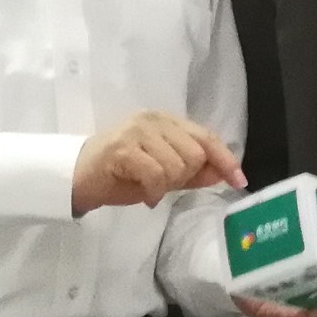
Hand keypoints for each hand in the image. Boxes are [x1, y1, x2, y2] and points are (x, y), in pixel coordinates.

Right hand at [71, 110, 246, 216]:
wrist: (78, 177)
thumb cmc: (121, 174)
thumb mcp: (162, 173)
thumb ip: (192, 172)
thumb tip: (222, 173)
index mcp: (166, 121)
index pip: (206, 137)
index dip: (225, 159)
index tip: (239, 180)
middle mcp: (154, 120)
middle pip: (195, 154)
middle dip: (184, 177)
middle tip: (162, 184)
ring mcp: (138, 132)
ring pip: (178, 166)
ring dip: (166, 186)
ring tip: (148, 186)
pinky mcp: (124, 149)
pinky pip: (157, 175)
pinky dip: (153, 192)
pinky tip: (144, 196)